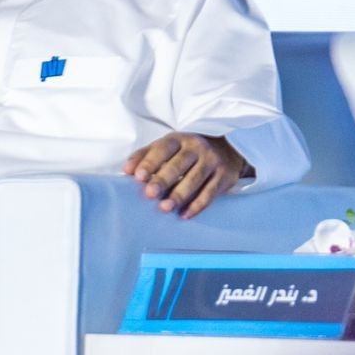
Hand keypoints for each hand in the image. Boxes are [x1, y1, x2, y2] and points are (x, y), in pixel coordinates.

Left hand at [123, 132, 248, 219]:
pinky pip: (210, 193)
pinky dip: (197, 205)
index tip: (138, 176)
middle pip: (179, 164)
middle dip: (163, 180)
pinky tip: (185, 214)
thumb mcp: (168, 147)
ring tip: (165, 208)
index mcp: (179, 140)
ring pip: (195, 179)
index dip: (150, 162)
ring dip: (179, 195)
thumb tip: (127, 171)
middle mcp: (197, 148)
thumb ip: (146, 156)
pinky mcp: (224, 176)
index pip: (163, 149)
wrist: (227, 147)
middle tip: (150, 194)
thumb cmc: (188, 151)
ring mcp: (212, 161)